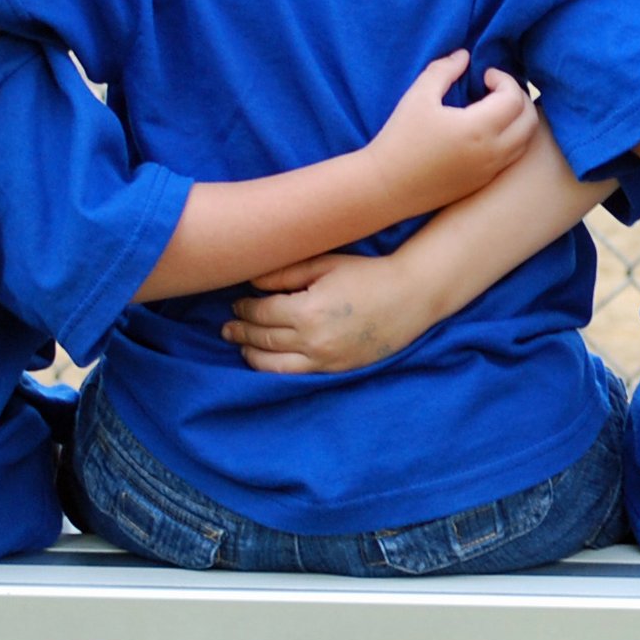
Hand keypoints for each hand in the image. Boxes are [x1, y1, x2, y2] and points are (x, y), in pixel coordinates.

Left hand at [223, 253, 436, 375]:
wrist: (411, 297)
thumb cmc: (369, 273)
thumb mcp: (326, 264)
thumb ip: (286, 274)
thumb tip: (252, 282)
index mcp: (307, 311)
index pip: (261, 314)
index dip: (244, 309)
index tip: (236, 303)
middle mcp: (312, 341)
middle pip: (263, 339)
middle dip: (241, 331)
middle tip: (227, 326)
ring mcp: (324, 359)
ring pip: (273, 364)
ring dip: (252, 354)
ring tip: (241, 345)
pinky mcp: (336, 370)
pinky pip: (295, 375)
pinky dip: (274, 369)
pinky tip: (267, 361)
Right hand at [362, 52, 540, 213]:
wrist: (386, 187)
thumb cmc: (400, 138)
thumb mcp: (418, 96)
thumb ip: (444, 70)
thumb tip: (464, 56)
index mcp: (478, 129)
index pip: (514, 98)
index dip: (504, 80)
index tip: (484, 75)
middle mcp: (492, 153)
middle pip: (530, 120)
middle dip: (519, 97)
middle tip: (496, 88)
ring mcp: (490, 171)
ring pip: (525, 141)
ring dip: (519, 119)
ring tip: (494, 108)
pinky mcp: (483, 183)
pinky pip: (512, 157)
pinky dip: (512, 138)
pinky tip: (486, 131)